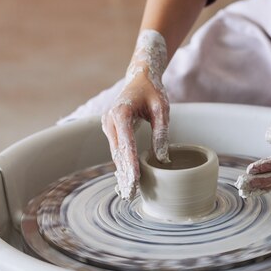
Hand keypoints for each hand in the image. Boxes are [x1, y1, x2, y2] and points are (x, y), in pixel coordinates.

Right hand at [101, 30, 169, 199]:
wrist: (139, 77)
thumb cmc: (152, 91)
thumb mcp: (161, 109)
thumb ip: (161, 132)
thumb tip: (163, 159)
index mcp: (121, 112)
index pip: (126, 143)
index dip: (130, 163)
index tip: (135, 180)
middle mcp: (109, 119)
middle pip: (118, 152)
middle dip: (125, 173)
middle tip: (131, 193)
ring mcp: (107, 124)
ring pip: (115, 153)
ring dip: (121, 172)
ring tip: (128, 191)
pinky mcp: (111, 129)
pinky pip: (116, 149)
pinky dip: (121, 164)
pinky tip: (124, 179)